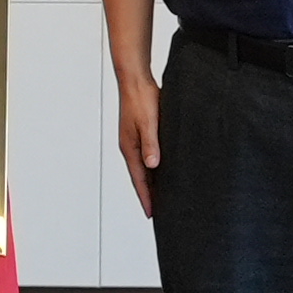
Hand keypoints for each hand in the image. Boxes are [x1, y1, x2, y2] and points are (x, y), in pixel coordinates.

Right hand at [111, 71, 162, 218]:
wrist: (135, 79)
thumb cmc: (140, 99)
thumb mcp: (148, 123)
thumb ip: (150, 145)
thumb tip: (152, 166)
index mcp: (130, 148)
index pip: (139, 179)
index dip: (146, 197)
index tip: (152, 213)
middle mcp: (131, 147)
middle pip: (140, 177)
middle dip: (148, 194)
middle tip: (158, 211)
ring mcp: (135, 140)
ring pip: (144, 167)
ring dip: (151, 182)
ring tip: (161, 196)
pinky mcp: (141, 133)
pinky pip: (147, 156)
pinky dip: (154, 168)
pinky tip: (162, 170)